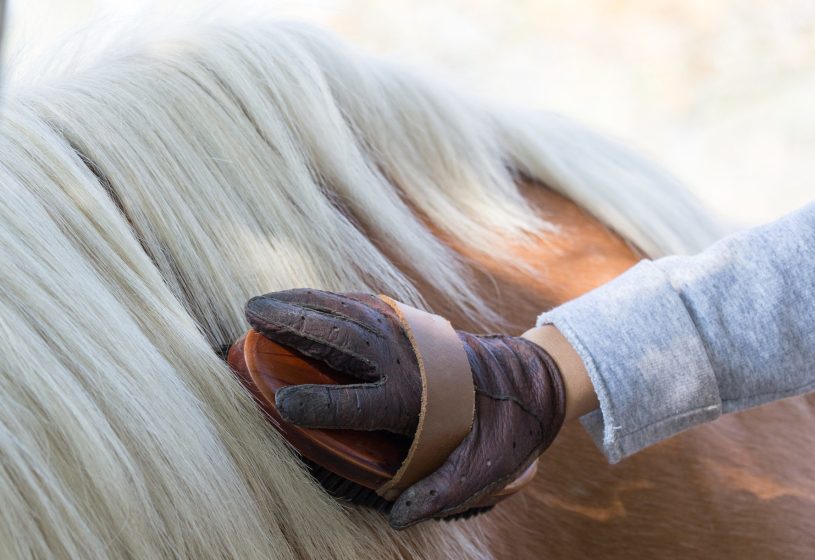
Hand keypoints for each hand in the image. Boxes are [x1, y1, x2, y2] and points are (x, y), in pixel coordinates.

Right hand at [245, 289, 565, 528]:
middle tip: (251, 319)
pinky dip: (325, 299)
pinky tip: (300, 299)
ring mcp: (405, 333)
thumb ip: (438, 493)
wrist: (525, 382)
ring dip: (301, 304)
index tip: (284, 405)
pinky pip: (358, 304)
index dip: (319, 404)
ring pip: (345, 313)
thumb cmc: (496, 430)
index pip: (357, 402)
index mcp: (415, 400)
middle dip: (294, 327)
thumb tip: (397, 518)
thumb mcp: (479, 472)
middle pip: (341, 340)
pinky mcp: (407, 320)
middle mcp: (404, 360)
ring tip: (260, 304)